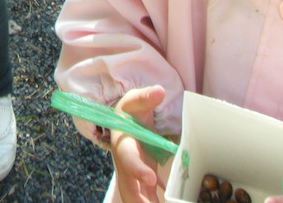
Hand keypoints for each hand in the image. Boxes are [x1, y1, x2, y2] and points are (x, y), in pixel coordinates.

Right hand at [110, 85, 166, 202]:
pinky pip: (148, 199)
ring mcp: (133, 177)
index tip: (152, 178)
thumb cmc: (130, 113)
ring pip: (135, 198)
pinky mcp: (143, 184)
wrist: (123, 124)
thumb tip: (159, 91)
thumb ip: (146, 97)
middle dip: (138, 201)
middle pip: (129, 189)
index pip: (128, 160)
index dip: (138, 170)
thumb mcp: (135, 101)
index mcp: (123, 145)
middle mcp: (126, 165)